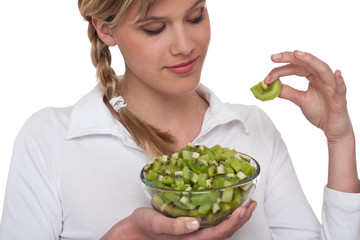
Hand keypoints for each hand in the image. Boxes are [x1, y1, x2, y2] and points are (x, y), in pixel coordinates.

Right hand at [101, 201, 256, 239]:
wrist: (132, 233)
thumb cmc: (143, 227)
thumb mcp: (155, 224)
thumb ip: (174, 227)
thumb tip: (194, 224)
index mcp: (189, 239)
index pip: (217, 234)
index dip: (232, 223)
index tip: (243, 209)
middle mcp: (195, 238)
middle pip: (224, 233)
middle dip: (240, 219)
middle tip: (250, 203)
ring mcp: (193, 234)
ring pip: (220, 229)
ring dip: (234, 218)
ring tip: (244, 204)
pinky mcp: (190, 228)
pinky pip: (211, 224)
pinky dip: (222, 215)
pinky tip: (224, 204)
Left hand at [265, 50, 352, 142]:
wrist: (331, 127)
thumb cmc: (320, 111)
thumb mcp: (300, 100)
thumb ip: (288, 92)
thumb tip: (272, 86)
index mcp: (313, 77)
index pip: (296, 68)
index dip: (280, 70)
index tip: (267, 76)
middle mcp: (323, 78)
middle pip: (307, 63)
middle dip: (290, 58)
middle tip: (274, 57)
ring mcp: (332, 86)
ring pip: (323, 69)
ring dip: (310, 61)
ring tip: (297, 54)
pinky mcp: (339, 99)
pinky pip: (341, 88)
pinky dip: (339, 81)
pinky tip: (337, 74)